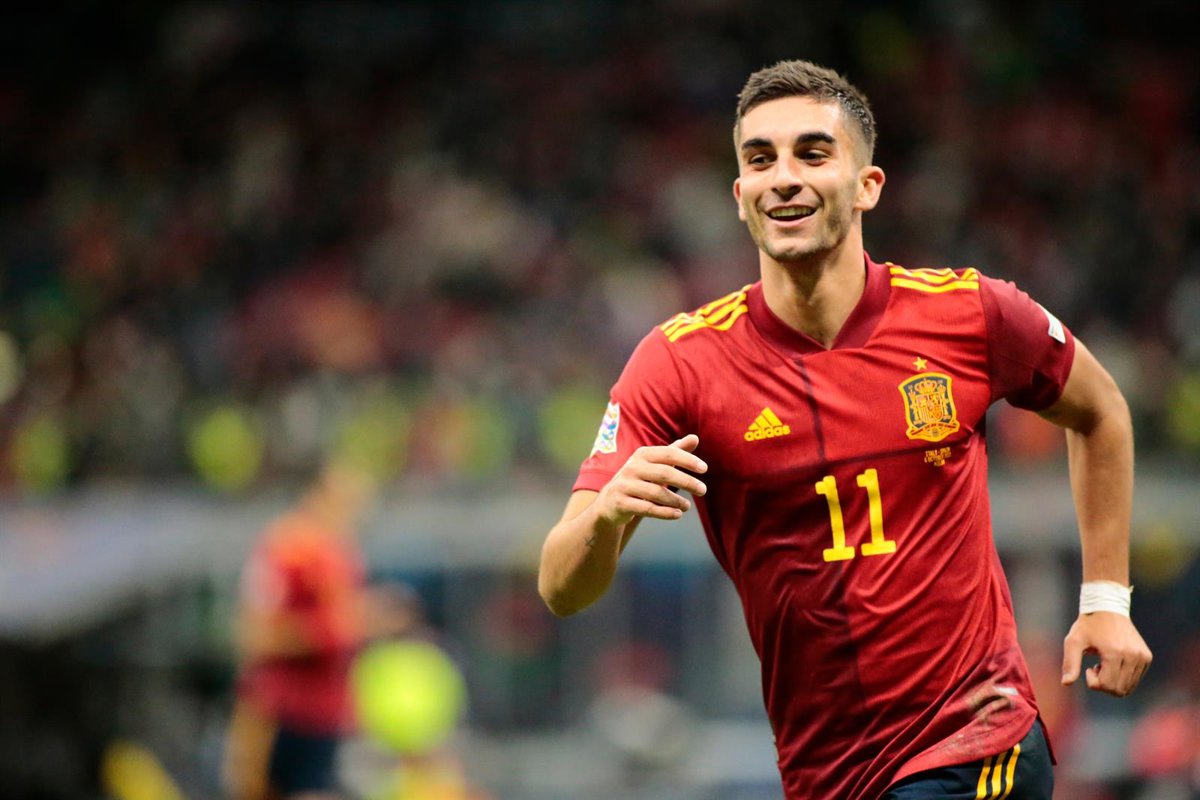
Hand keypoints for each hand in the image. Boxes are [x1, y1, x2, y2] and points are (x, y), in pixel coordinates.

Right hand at [593, 434, 707, 527]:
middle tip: (703, 490)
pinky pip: (647, 508)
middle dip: (686, 482)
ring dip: (676, 501)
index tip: (704, 469)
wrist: (609, 501)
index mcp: (642, 455)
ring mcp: (625, 485)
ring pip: (656, 493)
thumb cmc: (639, 480)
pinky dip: (665, 512)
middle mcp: (632, 467)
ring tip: (687, 506)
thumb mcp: (655, 464)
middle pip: (664, 473)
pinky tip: (677, 514)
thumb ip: (675, 452)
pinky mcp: (621, 503)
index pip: (669, 453)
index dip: (687, 460)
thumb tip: (695, 438)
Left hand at [1061, 612, 1151, 696]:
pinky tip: (1114, 662)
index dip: (1093, 682)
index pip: (1107, 686)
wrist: (1108, 608)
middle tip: (1096, 667)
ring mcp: (1142, 657)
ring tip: (1105, 664)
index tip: (1089, 668)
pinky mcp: (1146, 657)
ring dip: (1113, 681)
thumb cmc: (1088, 625)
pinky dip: (1123, 677)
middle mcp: (1133, 656)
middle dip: (1104, 684)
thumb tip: (1066, 683)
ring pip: (1128, 688)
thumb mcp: (1073, 641)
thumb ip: (1070, 663)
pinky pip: (1135, 680)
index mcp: (1115, 653)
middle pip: (1119, 690)